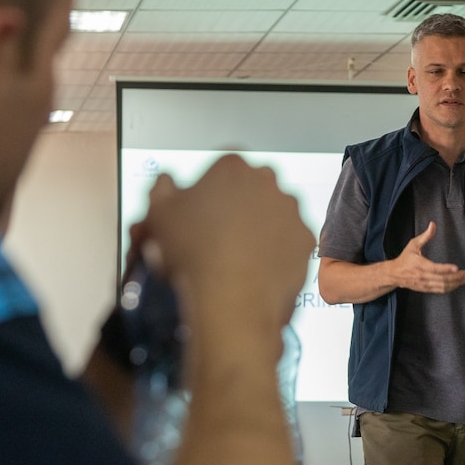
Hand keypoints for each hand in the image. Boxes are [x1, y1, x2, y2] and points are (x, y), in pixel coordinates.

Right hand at [140, 156, 313, 327]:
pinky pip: (290, 240)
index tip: (205, 207)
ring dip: (261, 226)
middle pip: (253, 187)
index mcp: (231, 167)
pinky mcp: (306, 240)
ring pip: (275, 212)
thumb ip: (163, 188)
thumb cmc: (193, 253)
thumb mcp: (158, 214)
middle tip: (221, 232)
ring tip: (240, 254)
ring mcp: (291, 210)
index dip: (213, 187)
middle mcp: (267, 182)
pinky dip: (278, 250)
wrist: (231, 298)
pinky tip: (259, 267)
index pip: (224, 166)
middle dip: (240, 204)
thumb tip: (167, 182)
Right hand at [390, 221, 464, 293]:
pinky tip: (457, 284)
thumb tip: (433, 225)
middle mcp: (422, 276)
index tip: (456, 268)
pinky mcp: (426, 289)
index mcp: (419, 265)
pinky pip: (440, 290)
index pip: (435, 268)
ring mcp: (424, 284)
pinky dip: (450, 288)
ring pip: (442, 286)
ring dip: (456, 284)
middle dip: (456, 278)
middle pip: (442, 279)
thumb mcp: (413, 245)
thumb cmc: (405, 258)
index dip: (446, 269)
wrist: (395, 274)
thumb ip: (425, 236)